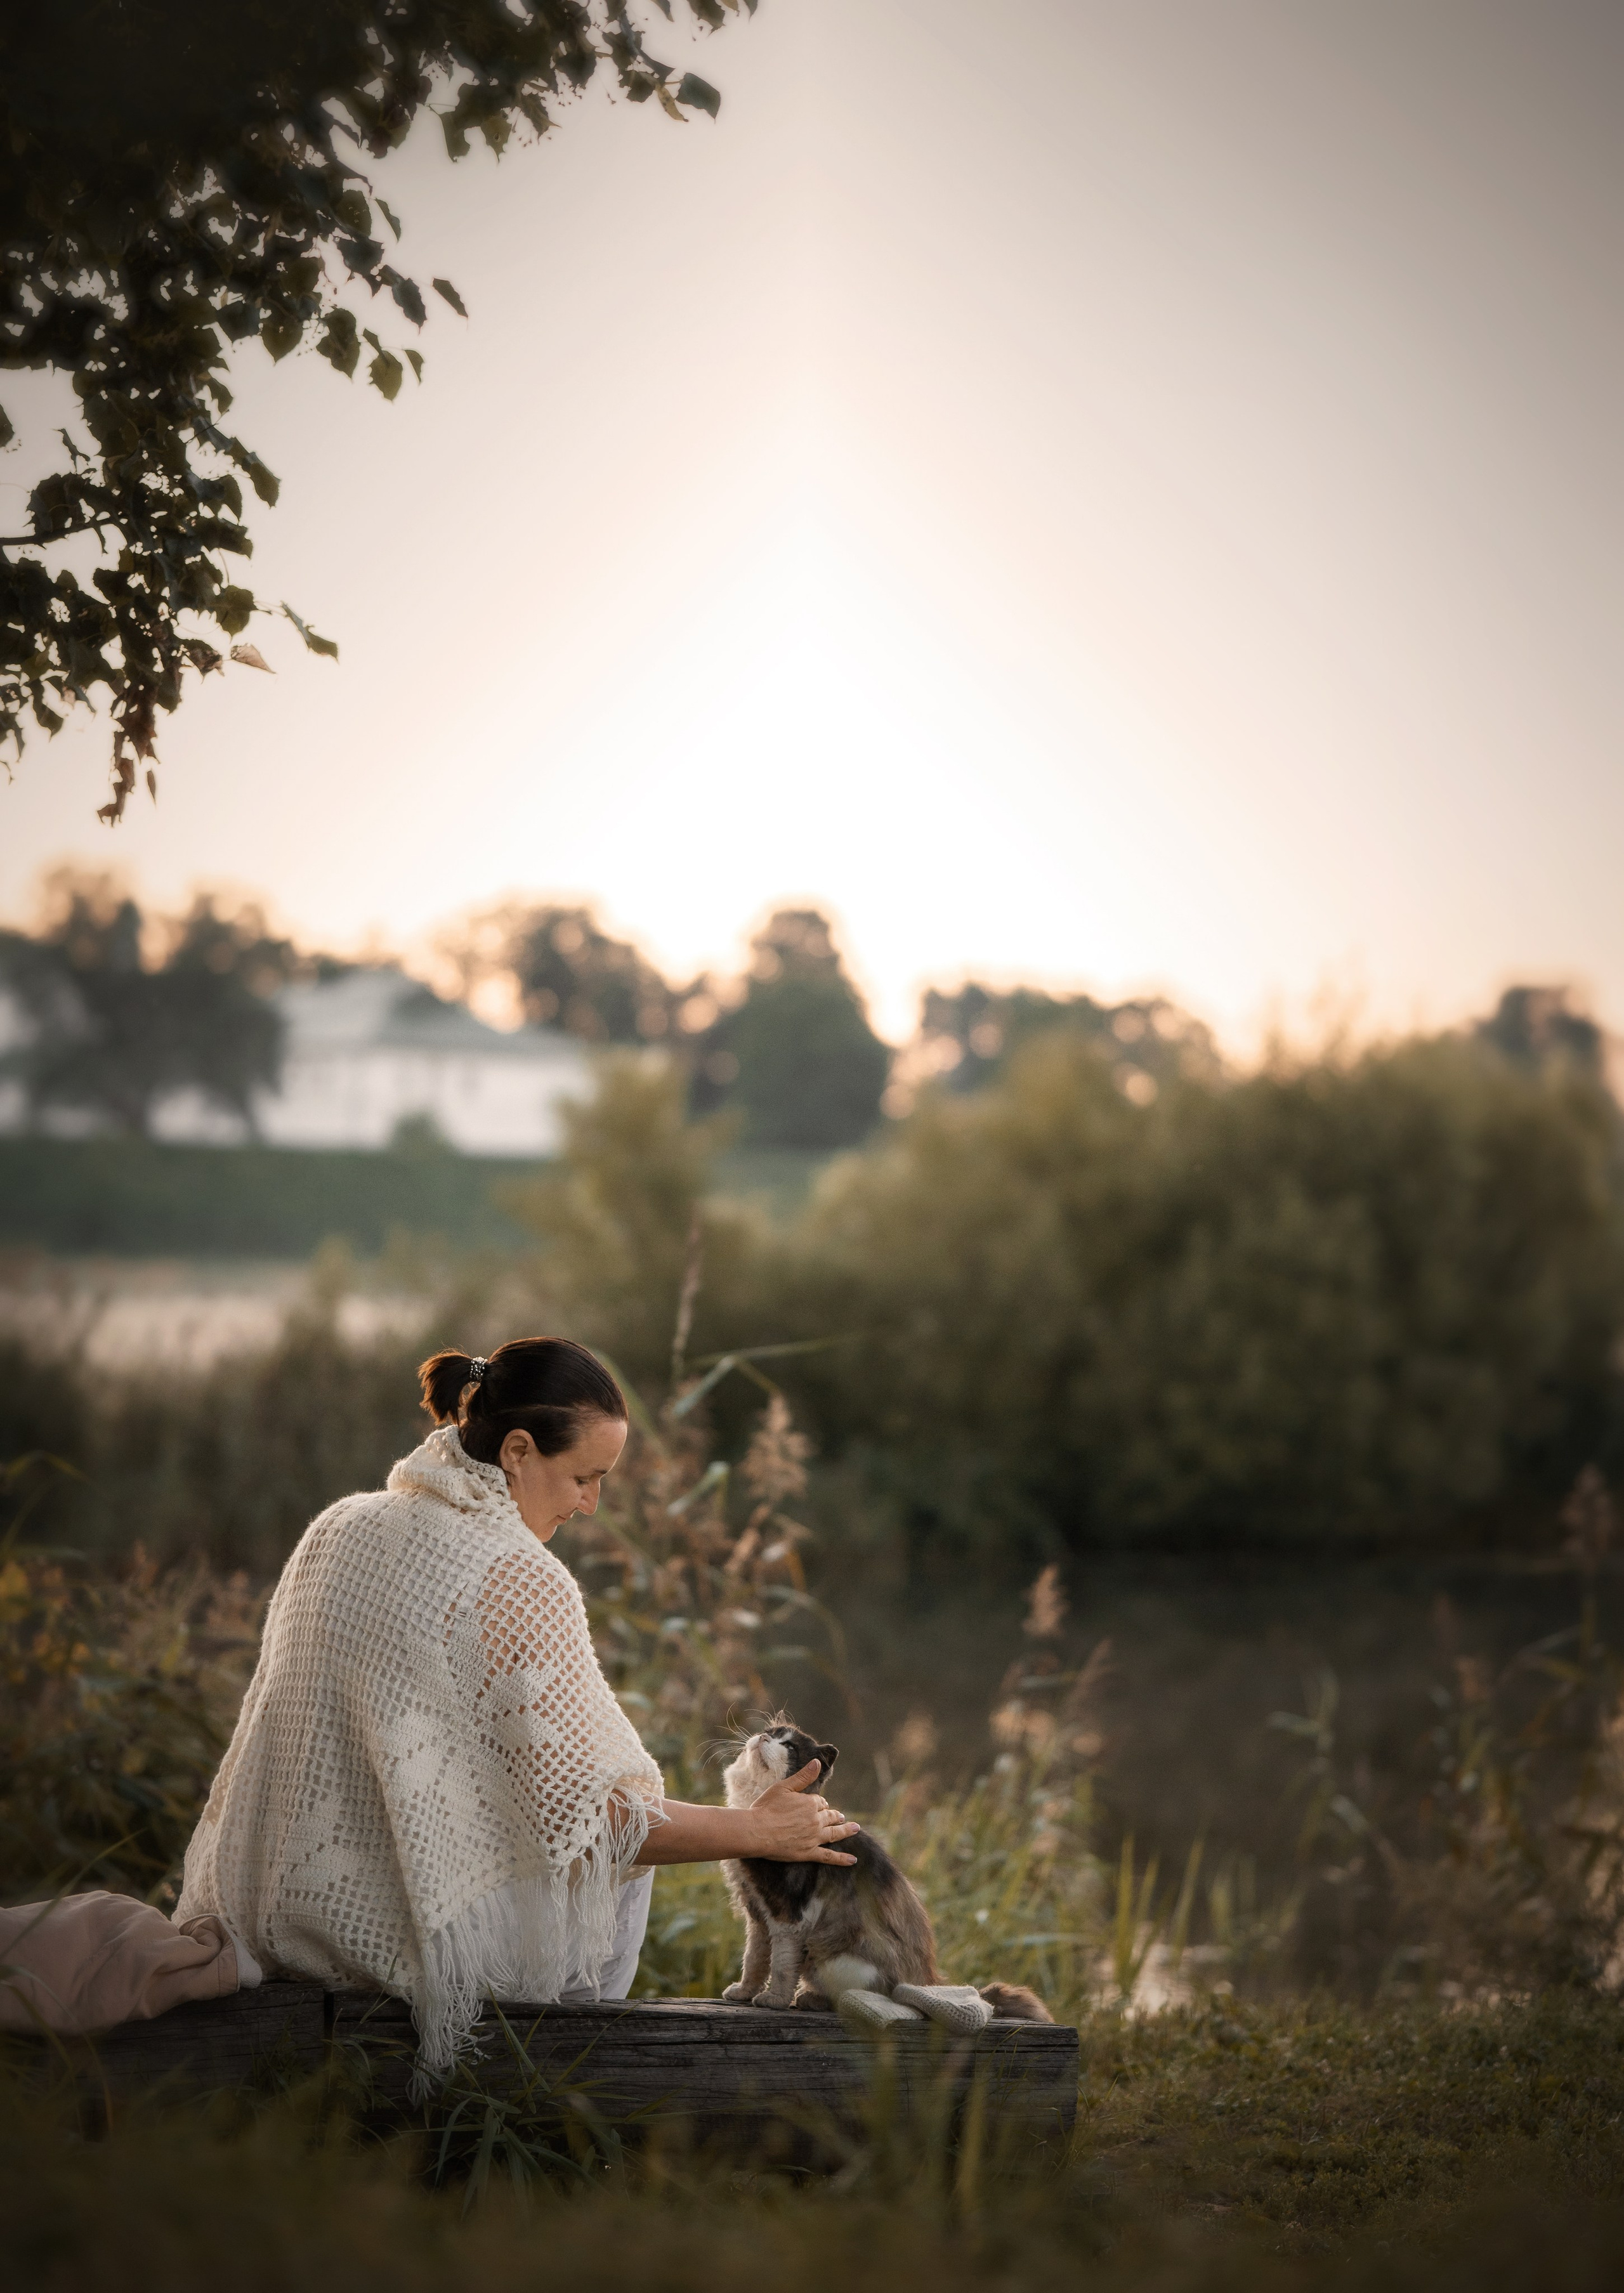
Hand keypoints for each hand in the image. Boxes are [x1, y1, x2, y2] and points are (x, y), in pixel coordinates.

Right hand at [745, 1759, 860, 1864]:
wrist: (757, 1831)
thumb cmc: (767, 1807)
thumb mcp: (784, 1787)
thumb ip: (803, 1777)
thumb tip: (817, 1763)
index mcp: (810, 1804)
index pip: (820, 1802)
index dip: (819, 1803)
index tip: (819, 1804)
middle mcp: (815, 1821)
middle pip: (829, 1817)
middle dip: (835, 1816)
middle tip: (841, 1817)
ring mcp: (814, 1838)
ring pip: (834, 1834)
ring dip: (846, 1831)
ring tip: (855, 1828)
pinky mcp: (809, 1852)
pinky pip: (829, 1856)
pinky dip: (842, 1859)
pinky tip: (853, 1860)